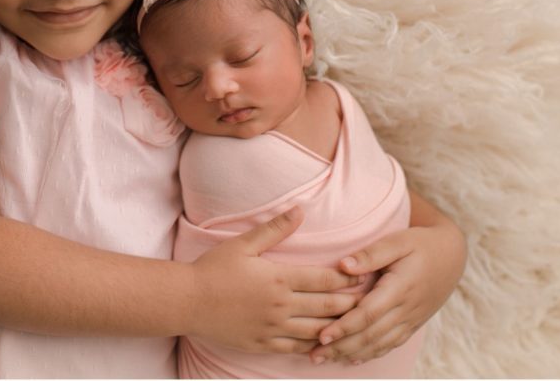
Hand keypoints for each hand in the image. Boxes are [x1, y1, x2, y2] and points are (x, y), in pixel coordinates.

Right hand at [187, 206, 360, 353]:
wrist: (187, 302)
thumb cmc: (213, 269)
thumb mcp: (243, 244)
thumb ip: (275, 229)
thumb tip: (300, 210)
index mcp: (279, 278)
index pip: (324, 279)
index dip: (347, 278)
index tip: (364, 274)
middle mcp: (281, 306)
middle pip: (328, 307)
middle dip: (352, 303)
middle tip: (371, 300)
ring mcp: (273, 328)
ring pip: (317, 331)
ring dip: (339, 327)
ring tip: (356, 323)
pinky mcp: (264, 344)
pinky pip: (297, 348)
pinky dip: (315, 346)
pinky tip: (326, 344)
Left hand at [308, 221, 465, 364]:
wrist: (452, 256)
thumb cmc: (420, 244)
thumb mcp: (398, 241)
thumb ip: (371, 254)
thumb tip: (343, 266)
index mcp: (400, 288)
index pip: (368, 314)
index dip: (344, 327)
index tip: (321, 336)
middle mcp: (406, 309)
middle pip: (370, 335)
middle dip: (341, 347)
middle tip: (314, 355)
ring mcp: (411, 319)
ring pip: (379, 343)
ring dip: (351, 353)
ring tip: (325, 359)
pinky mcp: (413, 323)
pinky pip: (391, 344)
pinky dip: (371, 353)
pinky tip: (353, 358)